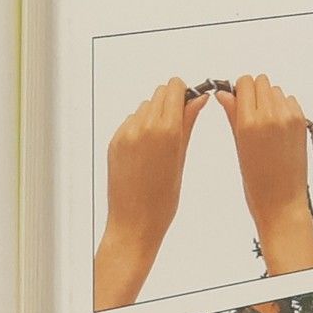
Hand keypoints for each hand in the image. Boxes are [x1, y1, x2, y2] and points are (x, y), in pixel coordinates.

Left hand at [94, 79, 209, 308]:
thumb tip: (198, 99)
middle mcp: (143, 127)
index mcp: (166, 130)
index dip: (184, 92)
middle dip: (171, 101)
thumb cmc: (163, 199)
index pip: (174, 90)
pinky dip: (141, 127)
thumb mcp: (182, 158)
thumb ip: (188, 123)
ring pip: (145, 107)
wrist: (134, 222)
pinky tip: (148, 149)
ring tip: (164, 141)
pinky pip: (131, 122)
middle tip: (181, 121)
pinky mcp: (114, 142)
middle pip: (159, 94)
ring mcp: (125, 133)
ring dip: (156, 114)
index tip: (191, 99)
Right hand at [217, 75, 312, 274]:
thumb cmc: (257, 182)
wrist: (283, 201)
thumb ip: (232, 114)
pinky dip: (283, 108)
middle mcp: (271, 116)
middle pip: (261, 81)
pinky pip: (290, 102)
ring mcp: (289, 118)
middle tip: (249, 111)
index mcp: (250, 122)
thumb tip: (224, 94)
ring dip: (269, 99)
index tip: (236, 99)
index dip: (239, 90)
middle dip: (254, 92)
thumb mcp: (238, 145)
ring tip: (264, 122)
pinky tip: (277, 126)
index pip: (244, 83)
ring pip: (276, 90)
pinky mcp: (302, 123)